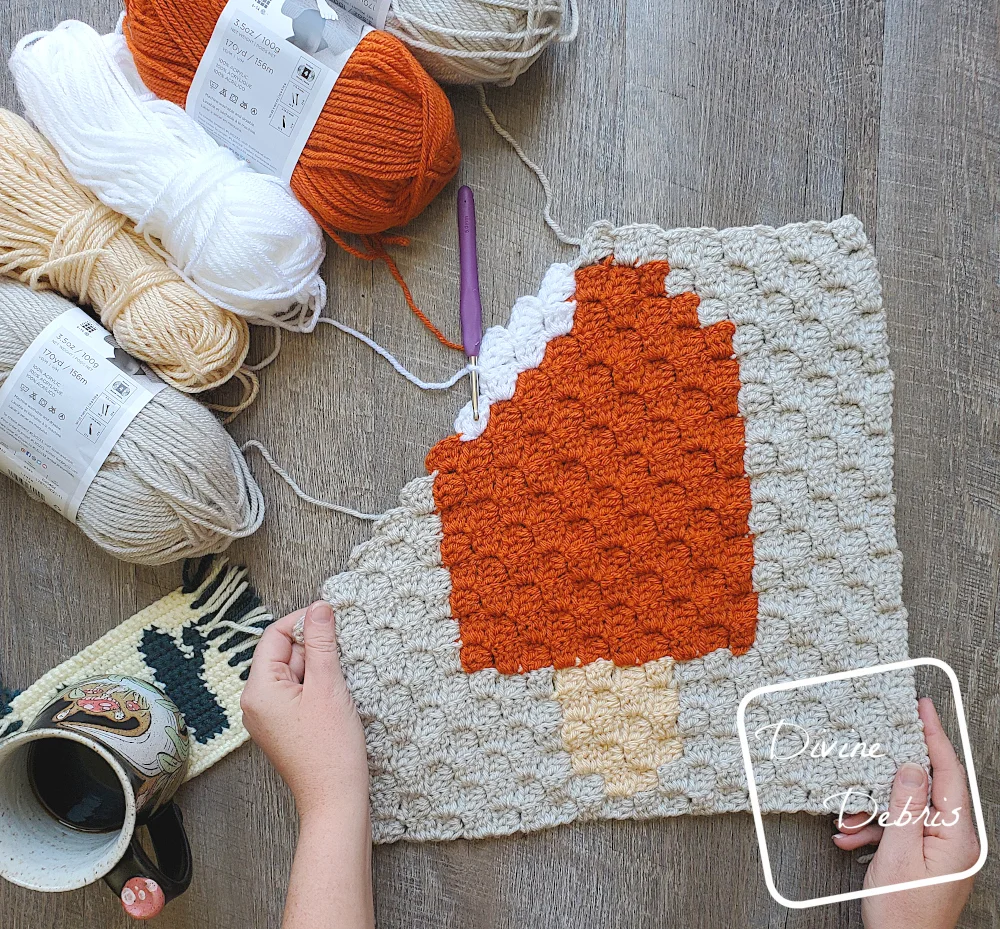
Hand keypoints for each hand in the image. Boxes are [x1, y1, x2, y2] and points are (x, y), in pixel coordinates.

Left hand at [241, 601, 369, 823]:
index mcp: (258, 690)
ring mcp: (268, 717)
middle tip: (342, 656)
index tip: (330, 617)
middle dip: (313, 649)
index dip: (302, 621)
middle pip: (283, 654)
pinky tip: (335, 699)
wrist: (335, 800)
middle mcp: (256, 703)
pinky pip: (297, 694)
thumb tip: (320, 607)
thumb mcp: (328, 686)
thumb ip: (322, 642)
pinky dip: (317, 688)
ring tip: (340, 685)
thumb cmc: (330, 749)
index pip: (274, 636)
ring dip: (318, 669)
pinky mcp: (284, 728)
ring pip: (293, 674)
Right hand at [833, 698, 980, 928]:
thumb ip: (906, 806)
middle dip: (888, 780)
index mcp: (957, 835)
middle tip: (871, 760)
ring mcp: (943, 849)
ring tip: (850, 823)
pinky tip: (854, 839)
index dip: (934, 736)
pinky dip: (877, 830)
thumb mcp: (898, 853)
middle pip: (926, 788)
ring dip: (875, 811)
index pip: (948, 771)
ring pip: (908, 809)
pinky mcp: (929, 858)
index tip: (923, 709)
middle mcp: (956, 839)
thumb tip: (912, 767)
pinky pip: (903, 830)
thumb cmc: (904, 915)